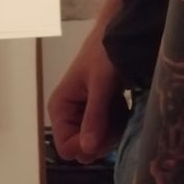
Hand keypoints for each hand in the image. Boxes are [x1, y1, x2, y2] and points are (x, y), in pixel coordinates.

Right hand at [48, 0, 128, 163]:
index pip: (67, 148)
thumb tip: (87, 149)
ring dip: (114, 129)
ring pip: (99, 141)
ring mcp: (86, 115)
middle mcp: (70, 115)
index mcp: (60, 108)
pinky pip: (110, 130)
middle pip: (85, 148)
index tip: (105, 133)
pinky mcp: (102, 112)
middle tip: (117, 117)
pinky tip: (123, 105)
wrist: (119, 34)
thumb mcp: (101, 84)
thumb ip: (95, 116)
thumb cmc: (105, 54)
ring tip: (120, 106)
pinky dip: (119, 122)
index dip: (86, 147)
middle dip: (103, 138)